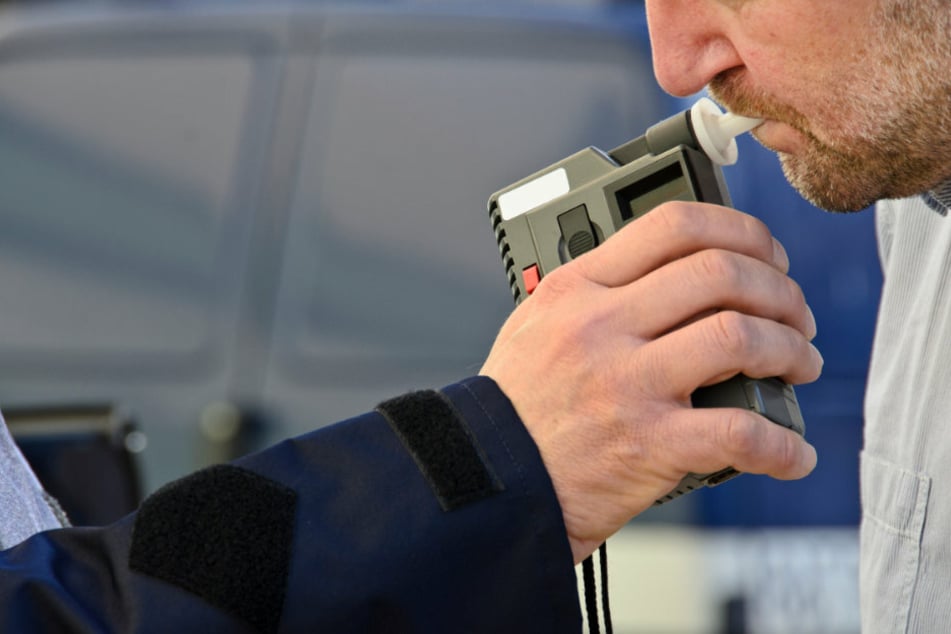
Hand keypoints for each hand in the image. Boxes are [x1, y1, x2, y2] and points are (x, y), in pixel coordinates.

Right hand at [479, 202, 821, 563]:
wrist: (489, 478)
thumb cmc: (517, 405)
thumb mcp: (538, 322)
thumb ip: (598, 291)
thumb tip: (672, 274)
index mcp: (578, 288)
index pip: (673, 226)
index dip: (739, 230)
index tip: (765, 254)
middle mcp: (602, 326)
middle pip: (720, 273)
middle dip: (779, 290)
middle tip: (794, 315)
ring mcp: (625, 383)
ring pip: (739, 338)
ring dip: (790, 350)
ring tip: (799, 365)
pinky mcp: (646, 443)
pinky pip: (738, 433)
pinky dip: (780, 446)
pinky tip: (791, 454)